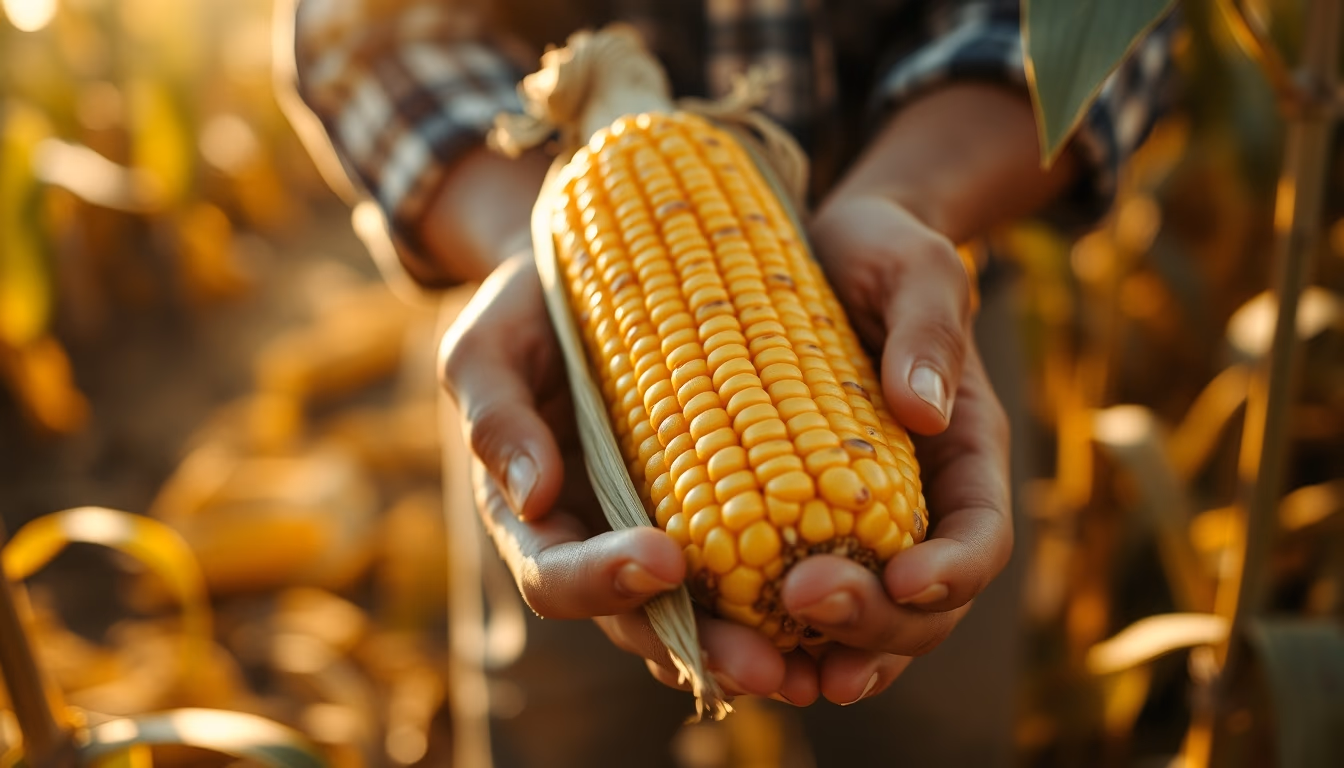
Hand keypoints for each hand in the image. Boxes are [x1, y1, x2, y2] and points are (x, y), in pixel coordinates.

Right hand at [439, 254, 820, 704]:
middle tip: (764, 665)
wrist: (612, 276)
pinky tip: (844, 615)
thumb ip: (495, 411)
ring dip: (755, 651)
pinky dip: (788, 608)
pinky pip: (753, 578)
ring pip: (704, 622)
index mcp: (534, 518)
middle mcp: (601, 548)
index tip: (663, 560)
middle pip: (642, 623)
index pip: (554, 574)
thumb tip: (533, 497)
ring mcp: (663, 541)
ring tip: (813, 668)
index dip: (602, 581)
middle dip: (700, 649)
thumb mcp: (492, 339)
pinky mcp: (724, 518)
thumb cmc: (535, 308)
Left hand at [782, 186, 1011, 705]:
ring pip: (865, 620)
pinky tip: (736, 645)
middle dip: (876, 622)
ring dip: (831, 655)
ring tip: (782, 674)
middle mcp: (918, 504)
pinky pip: (800, 595)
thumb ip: (929, 331)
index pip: (979, 538)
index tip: (905, 579)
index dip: (951, 573)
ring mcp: (860, 522)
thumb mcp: (914, 268)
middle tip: (806, 604)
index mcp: (963, 453)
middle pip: (923, 604)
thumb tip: (922, 410)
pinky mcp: (799, 522)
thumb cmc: (882, 253)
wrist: (828, 253)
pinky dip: (779, 633)